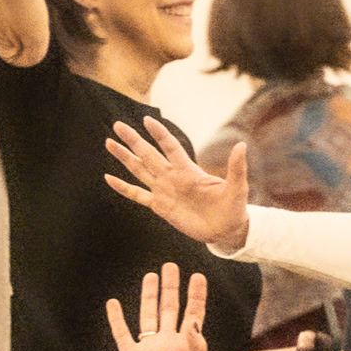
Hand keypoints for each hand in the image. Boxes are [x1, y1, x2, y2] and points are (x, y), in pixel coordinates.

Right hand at [103, 119, 252, 250]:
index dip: (159, 134)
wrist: (225, 230)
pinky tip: (109, 178)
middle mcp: (172, 177)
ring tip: (110, 143)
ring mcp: (164, 190)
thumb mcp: (237, 187)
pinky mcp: (159, 206)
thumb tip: (242, 146)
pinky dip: (123, 187)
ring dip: (124, 157)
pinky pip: (137, 194)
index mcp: (188, 170)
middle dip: (133, 140)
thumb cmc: (233, 207)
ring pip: (139, 170)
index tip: (146, 120)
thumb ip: (236, 168)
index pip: (170, 147)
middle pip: (148, 154)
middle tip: (117, 125)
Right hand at [103, 263, 212, 350]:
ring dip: (149, 296)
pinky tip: (114, 303)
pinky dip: (116, 319)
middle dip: (171, 287)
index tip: (198, 277)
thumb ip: (197, 346)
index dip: (196, 295)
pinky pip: (122, 333)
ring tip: (151, 276)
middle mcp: (167, 341)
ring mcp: (149, 346)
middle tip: (171, 266)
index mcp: (187, 344)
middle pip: (169, 307)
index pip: (193, 313)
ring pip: (148, 314)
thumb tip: (194, 323)